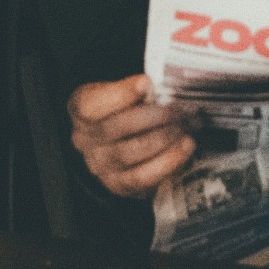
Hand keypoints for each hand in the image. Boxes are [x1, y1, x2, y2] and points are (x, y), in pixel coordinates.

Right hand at [67, 74, 193, 200]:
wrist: (123, 140)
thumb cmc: (126, 109)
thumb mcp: (125, 91)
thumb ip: (138, 89)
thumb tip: (163, 86)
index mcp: (81, 109)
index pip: (91, 104)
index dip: (119, 94)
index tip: (146, 83)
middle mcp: (84, 140)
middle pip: (116, 128)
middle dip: (153, 116)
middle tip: (179, 109)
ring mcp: (100, 166)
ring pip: (130, 153)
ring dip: (163, 139)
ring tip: (186, 127)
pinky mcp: (119, 185)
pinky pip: (143, 177)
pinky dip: (167, 162)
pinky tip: (185, 148)